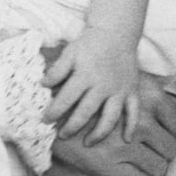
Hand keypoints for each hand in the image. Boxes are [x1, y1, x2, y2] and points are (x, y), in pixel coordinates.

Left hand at [43, 26, 139, 141]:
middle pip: (86, 112)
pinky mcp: (131, 91)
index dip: (54, 111)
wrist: (116, 33)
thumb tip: (42, 84)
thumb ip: (57, 70)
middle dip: (72, 126)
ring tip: (88, 143)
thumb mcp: (69, 52)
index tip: (45, 120)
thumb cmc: (89, 44)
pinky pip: (133, 112)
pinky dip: (131, 126)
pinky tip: (126, 139)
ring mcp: (119, 90)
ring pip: (110, 117)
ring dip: (99, 133)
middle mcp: (103, 86)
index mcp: (85, 76)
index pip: (66, 99)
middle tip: (62, 136)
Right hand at [51, 71, 175, 175]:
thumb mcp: (100, 89)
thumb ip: (121, 96)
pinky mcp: (109, 167)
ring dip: (159, 174)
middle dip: (167, 157)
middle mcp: (133, 125)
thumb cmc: (73, 99)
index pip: (173, 124)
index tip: (168, 141)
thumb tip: (139, 108)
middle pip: (168, 147)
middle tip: (161, 161)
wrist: (43, 118)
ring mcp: (121, 148)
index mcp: (136, 104)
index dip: (173, 136)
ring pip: (158, 167)